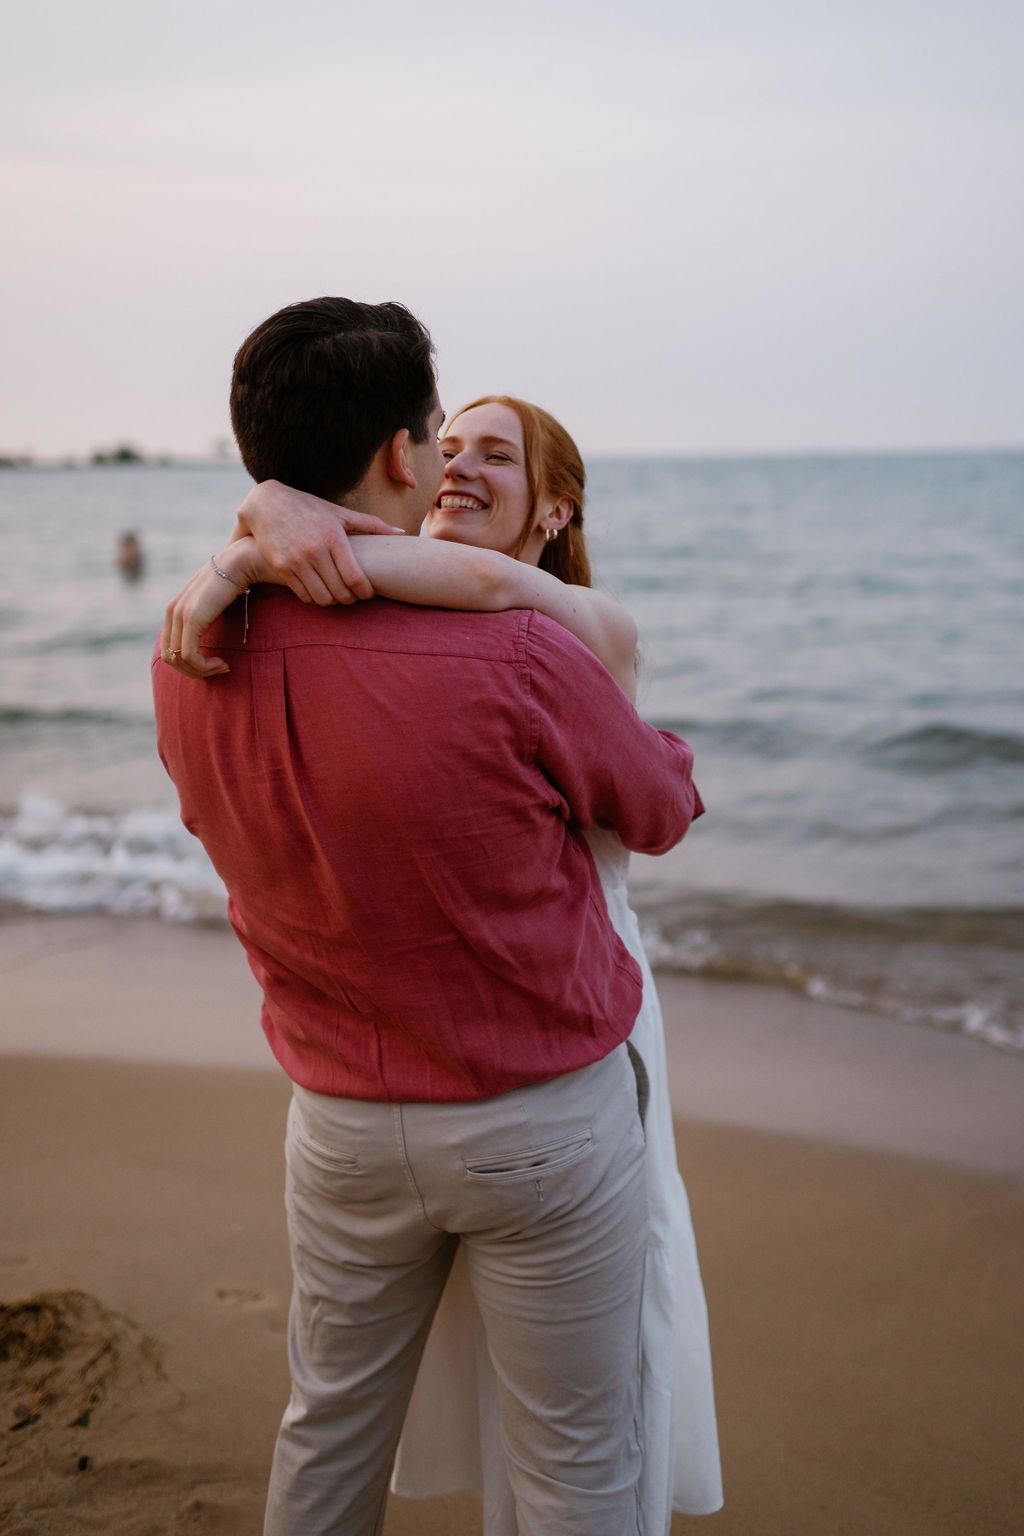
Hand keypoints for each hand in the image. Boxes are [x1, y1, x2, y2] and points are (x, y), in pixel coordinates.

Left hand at [160, 542, 258, 678]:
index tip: (216, 664)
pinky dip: (205, 667)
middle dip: (194, 672)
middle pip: (170, 659)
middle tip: (218, 670)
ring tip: (223, 667)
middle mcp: (172, 611)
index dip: (191, 665)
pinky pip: (189, 656)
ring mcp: (180, 614)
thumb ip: (209, 616)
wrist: (242, 561)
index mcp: (175, 609)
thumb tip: (215, 635)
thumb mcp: (216, 603)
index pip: (169, 650)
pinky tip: (223, 664)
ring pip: (178, 660)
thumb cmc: (238, 582)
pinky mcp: (192, 618)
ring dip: (201, 671)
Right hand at [235, 480, 405, 604]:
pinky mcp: (281, 569)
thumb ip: (372, 525)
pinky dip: (314, 598)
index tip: (368, 593)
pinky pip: (303, 596)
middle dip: (351, 599)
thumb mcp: (340, 513)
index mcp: (333, 538)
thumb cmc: (309, 508)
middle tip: (354, 596)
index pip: (355, 578)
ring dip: (333, 601)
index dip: (365, 592)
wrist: (267, 505)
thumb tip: (402, 533)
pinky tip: (319, 590)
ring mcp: (296, 561)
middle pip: (340, 593)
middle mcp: (314, 551)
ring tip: (337, 594)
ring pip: (322, 598)